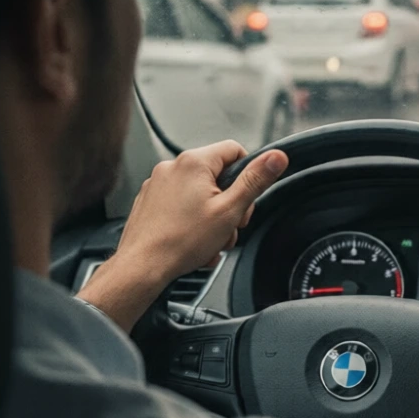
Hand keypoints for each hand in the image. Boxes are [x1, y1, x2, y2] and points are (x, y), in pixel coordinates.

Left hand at [79, 142, 287, 331]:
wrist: (142, 267)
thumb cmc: (181, 242)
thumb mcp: (230, 211)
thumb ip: (255, 181)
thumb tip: (276, 157)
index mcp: (194, 162)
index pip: (234, 150)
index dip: (247, 174)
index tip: (246, 198)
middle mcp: (172, 167)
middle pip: (217, 175)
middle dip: (229, 202)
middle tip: (230, 225)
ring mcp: (157, 184)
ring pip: (200, 193)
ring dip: (212, 215)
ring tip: (210, 239)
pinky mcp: (149, 201)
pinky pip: (181, 204)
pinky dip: (192, 220)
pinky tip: (194, 240)